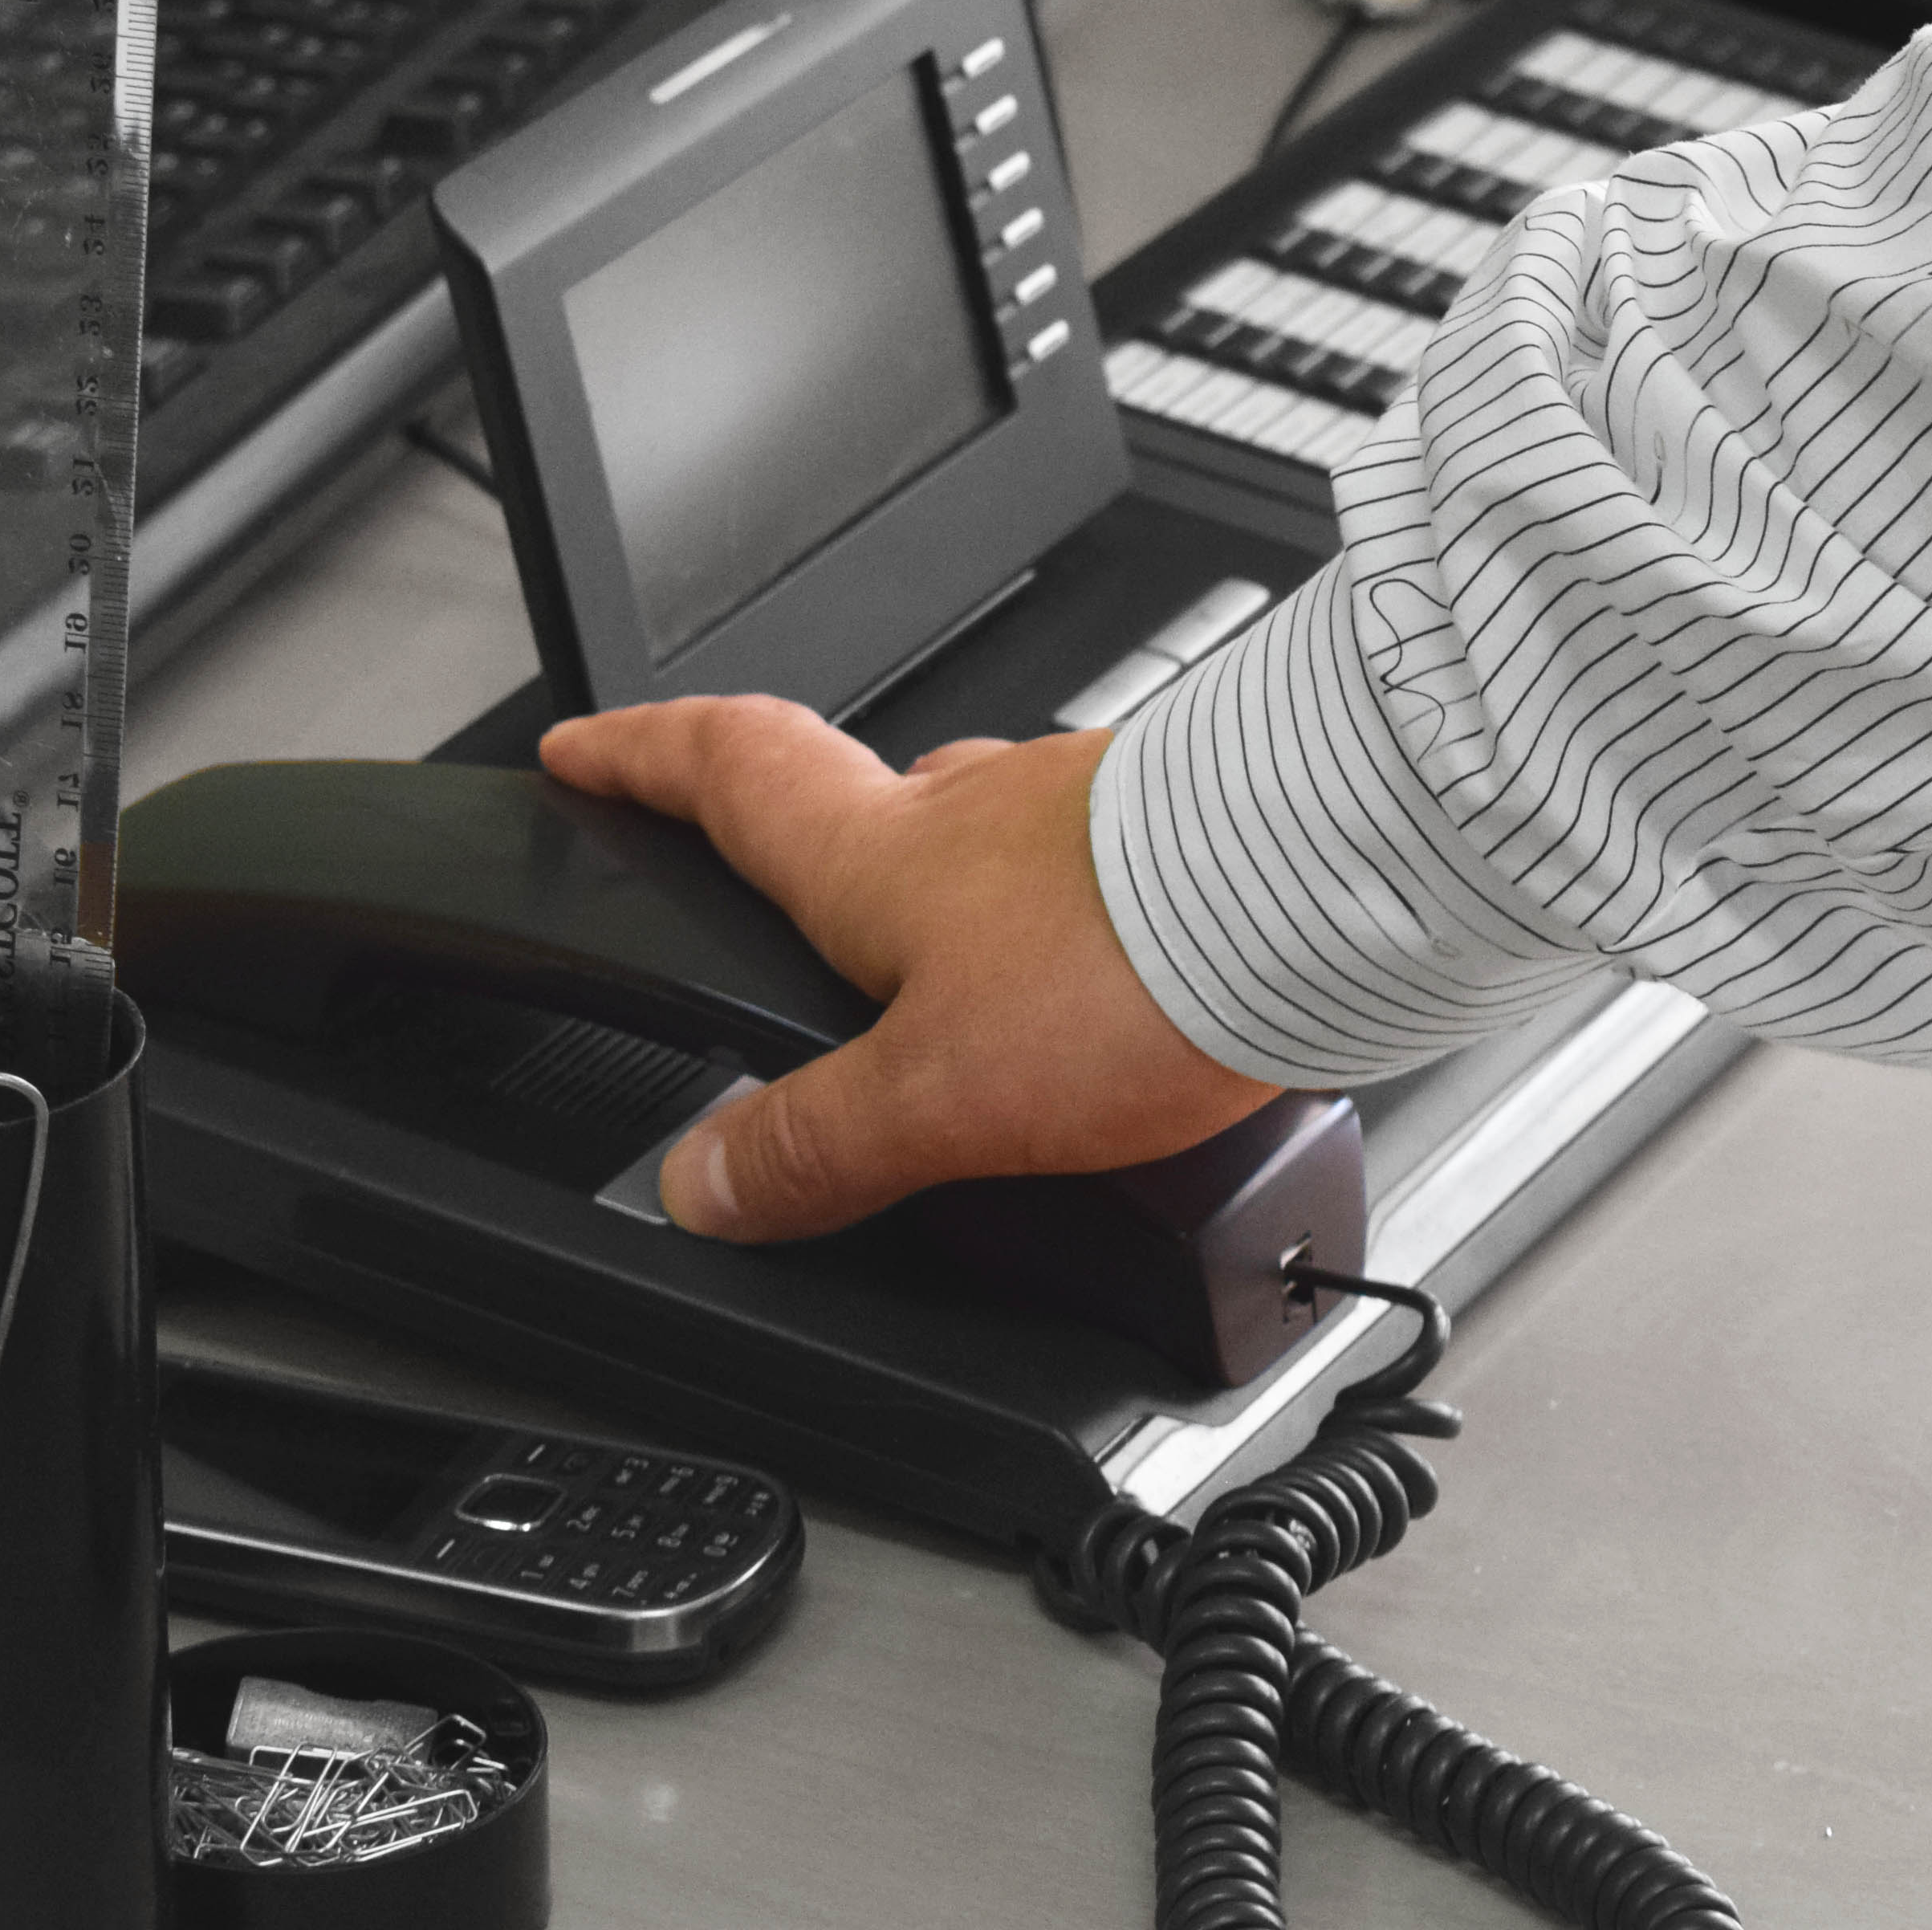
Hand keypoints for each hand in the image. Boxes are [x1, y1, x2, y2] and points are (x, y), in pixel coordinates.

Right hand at [534, 696, 1276, 1241]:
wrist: (1343, 884)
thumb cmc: (1147, 956)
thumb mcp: (939, 1095)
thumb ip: (820, 1143)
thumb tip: (704, 1181)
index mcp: (881, 852)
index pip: (726, 770)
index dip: (642, 757)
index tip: (587, 749)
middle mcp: (980, 806)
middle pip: (863, 800)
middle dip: (814, 846)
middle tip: (792, 904)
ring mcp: (1093, 810)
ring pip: (991, 836)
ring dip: (968, 894)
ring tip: (976, 996)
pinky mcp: (1197, 837)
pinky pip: (1106, 872)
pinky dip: (1086, 926)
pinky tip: (1121, 998)